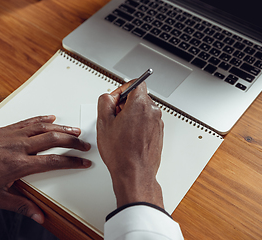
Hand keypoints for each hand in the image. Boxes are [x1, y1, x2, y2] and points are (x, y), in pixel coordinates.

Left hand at [0, 116, 90, 223]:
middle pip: (54, 139)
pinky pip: (29, 121)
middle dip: (73, 142)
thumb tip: (37, 215)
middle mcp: (19, 147)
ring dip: (62, 128)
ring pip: (44, 127)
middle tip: (84, 144)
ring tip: (75, 130)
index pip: (54, 161)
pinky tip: (50, 117)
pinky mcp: (7, 129)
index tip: (82, 162)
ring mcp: (14, 135)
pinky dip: (42, 118)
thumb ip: (20, 206)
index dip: (72, 161)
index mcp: (19, 164)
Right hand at [97, 81, 163, 207]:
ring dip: (131, 115)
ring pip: (142, 110)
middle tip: (114, 116)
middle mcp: (152, 112)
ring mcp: (157, 124)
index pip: (136, 83)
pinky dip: (138, 125)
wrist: (134, 174)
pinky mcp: (158, 134)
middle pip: (139, 97)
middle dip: (125, 104)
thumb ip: (105, 102)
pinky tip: (128, 137)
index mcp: (140, 105)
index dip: (123, 89)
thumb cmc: (121, 153)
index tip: (116, 98)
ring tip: (120, 130)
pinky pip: (147, 122)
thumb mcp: (103, 123)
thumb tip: (108, 97)